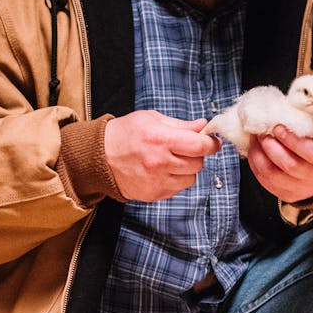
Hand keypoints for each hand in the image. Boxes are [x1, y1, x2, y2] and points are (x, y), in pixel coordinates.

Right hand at [104, 111, 220, 201]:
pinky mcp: (154, 194)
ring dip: (187, 170)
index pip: (199, 146)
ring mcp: (157, 181)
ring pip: (190, 179)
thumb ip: (180, 124)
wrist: (99, 157)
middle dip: (197, 155)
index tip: (212, 141)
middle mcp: (160, 162)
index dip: (211, 143)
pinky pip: (177, 189)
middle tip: (187, 149)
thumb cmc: (125, 134)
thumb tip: (202, 126)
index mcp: (160, 139)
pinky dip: (175, 180)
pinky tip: (162, 171)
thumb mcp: (151, 119)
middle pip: (198, 164)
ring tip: (171, 161)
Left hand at [247, 124, 312, 202]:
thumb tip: (303, 92)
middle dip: (270, 146)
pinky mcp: (286, 194)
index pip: (312, 154)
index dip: (293, 141)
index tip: (278, 127)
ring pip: (273, 175)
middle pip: (289, 165)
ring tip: (254, 138)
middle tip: (260, 131)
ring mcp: (301, 188)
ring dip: (259, 154)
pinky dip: (255, 164)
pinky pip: (265, 181)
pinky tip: (254, 150)